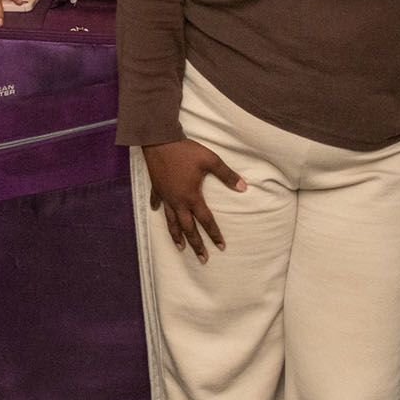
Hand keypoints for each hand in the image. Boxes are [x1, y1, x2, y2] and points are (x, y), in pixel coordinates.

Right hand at [140, 139, 245, 262]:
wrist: (160, 141)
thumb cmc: (186, 151)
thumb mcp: (210, 160)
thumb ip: (226, 174)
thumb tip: (243, 187)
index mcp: (191, 197)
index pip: (206, 220)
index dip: (214, 234)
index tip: (221, 247)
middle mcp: (178, 201)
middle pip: (187, 228)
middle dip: (196, 244)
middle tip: (202, 258)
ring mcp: (166, 196)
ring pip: (171, 221)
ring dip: (176, 235)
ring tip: (180, 247)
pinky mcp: (156, 188)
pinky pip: (157, 201)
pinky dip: (158, 208)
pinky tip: (156, 210)